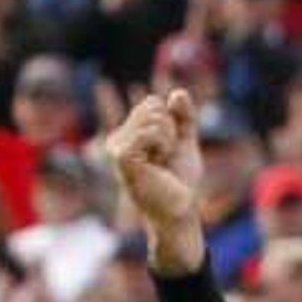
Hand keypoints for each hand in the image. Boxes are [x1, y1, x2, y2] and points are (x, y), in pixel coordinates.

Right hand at [107, 89, 206, 273]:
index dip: (172, 122)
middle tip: (165, 157)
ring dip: (168, 139)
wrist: (179, 210)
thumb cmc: (180, 181)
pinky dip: (163, 144)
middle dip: (171, 129)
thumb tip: (178, 92)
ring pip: (153, 117)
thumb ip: (183, 117)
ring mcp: (116, 146)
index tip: (168, 149)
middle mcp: (118, 138)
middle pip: (152, 105)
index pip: (153, 102)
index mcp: (129, 134)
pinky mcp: (121, 156)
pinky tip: (157, 162)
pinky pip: (150, 131)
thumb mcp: (185, 142)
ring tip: (161, 161)